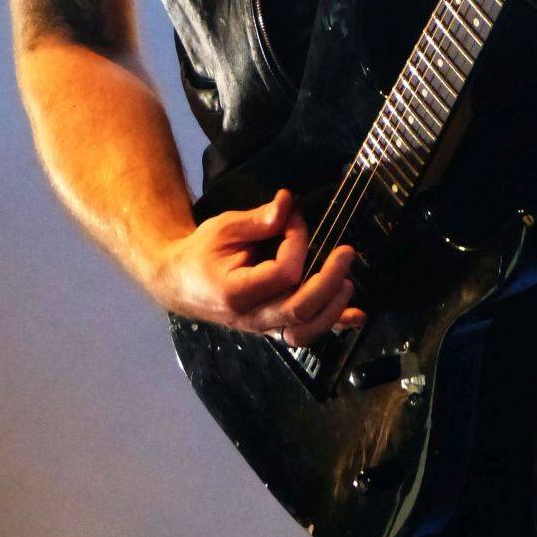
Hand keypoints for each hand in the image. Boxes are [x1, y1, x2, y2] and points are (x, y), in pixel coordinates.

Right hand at [150, 189, 365, 346]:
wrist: (178, 283)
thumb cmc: (201, 252)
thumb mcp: (225, 227)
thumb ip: (259, 220)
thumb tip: (289, 203)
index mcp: (235, 291)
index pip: (283, 273)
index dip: (297, 242)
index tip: (295, 216)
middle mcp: (251, 317)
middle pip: (299, 309)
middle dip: (328, 280)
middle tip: (346, 252)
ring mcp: (262, 328)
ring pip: (304, 332)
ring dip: (333, 309)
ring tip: (347, 282)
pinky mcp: (271, 328)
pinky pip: (304, 333)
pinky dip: (334, 324)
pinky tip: (358, 316)